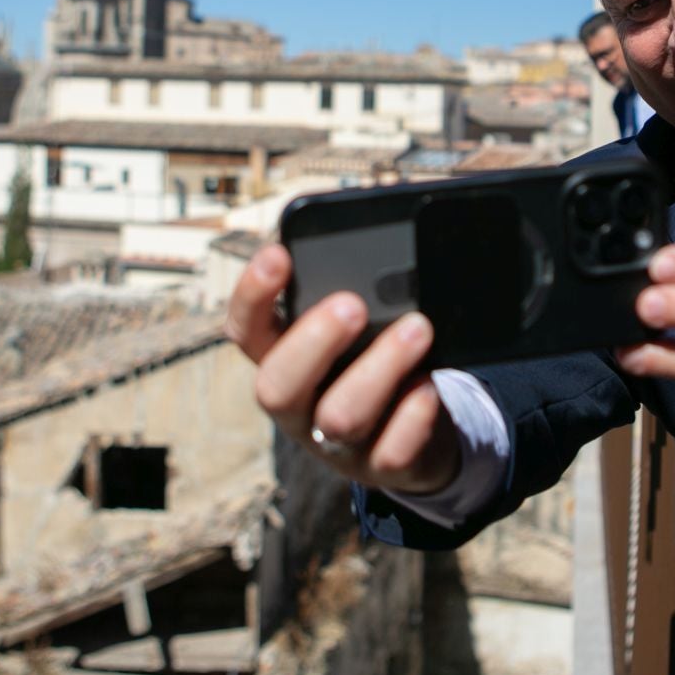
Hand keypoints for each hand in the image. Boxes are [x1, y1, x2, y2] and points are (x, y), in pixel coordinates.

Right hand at [223, 243, 462, 494]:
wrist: (421, 436)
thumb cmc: (377, 359)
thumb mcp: (360, 324)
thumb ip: (358, 276)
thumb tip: (376, 206)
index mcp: (282, 360)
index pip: (245, 331)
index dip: (252, 296)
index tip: (279, 255)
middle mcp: (298, 406)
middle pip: (276, 387)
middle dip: (312, 342)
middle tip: (352, 304)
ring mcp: (336, 445)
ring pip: (339, 418)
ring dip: (378, 369)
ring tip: (418, 329)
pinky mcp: (383, 468)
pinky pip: (390, 452)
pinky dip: (412, 416)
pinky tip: (429, 386)